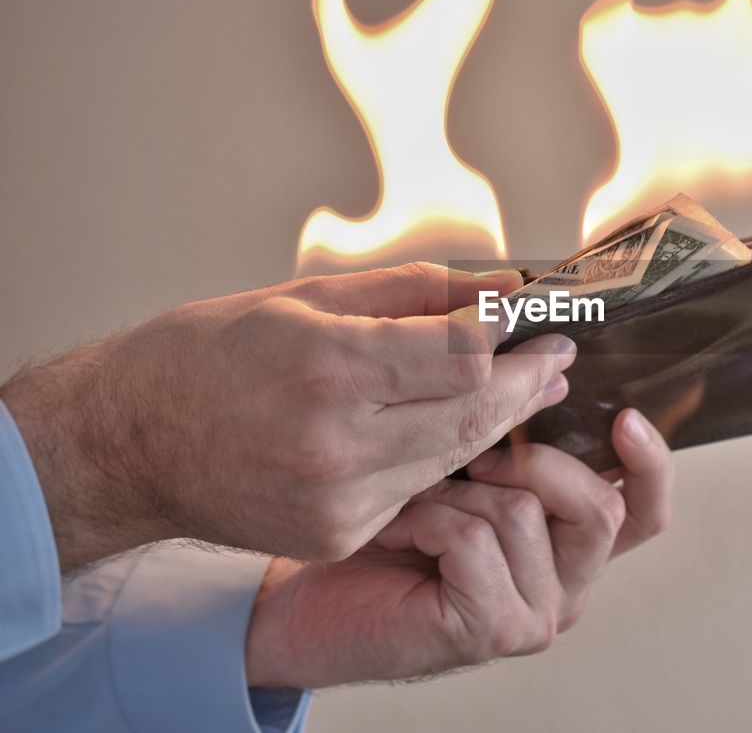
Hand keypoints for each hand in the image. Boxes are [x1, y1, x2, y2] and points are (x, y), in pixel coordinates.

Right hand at [0, 262, 574, 569]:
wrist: (128, 445)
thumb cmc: (207, 355)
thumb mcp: (303, 299)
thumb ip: (409, 294)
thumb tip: (494, 286)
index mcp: (327, 367)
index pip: (463, 358)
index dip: (512, 339)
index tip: (540, 321)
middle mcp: (336, 443)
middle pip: (472, 414)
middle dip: (525, 384)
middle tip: (554, 358)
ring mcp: (338, 501)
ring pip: (454, 456)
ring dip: (496, 422)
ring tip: (526, 388)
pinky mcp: (337, 534)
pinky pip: (418, 489)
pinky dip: (444, 456)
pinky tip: (459, 428)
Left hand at [244, 409, 673, 687]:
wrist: (310, 599)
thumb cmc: (382, 523)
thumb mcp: (460, 461)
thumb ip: (512, 428)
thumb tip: (551, 362)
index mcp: (571, 539)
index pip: (644, 508)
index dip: (650, 464)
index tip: (623, 416)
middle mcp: (569, 580)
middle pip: (602, 506)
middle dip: (534, 462)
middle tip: (476, 460)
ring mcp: (538, 611)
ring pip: (527, 512)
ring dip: (454, 493)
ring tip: (412, 503)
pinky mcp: (496, 629)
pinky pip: (479, 540)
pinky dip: (428, 522)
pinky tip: (396, 535)